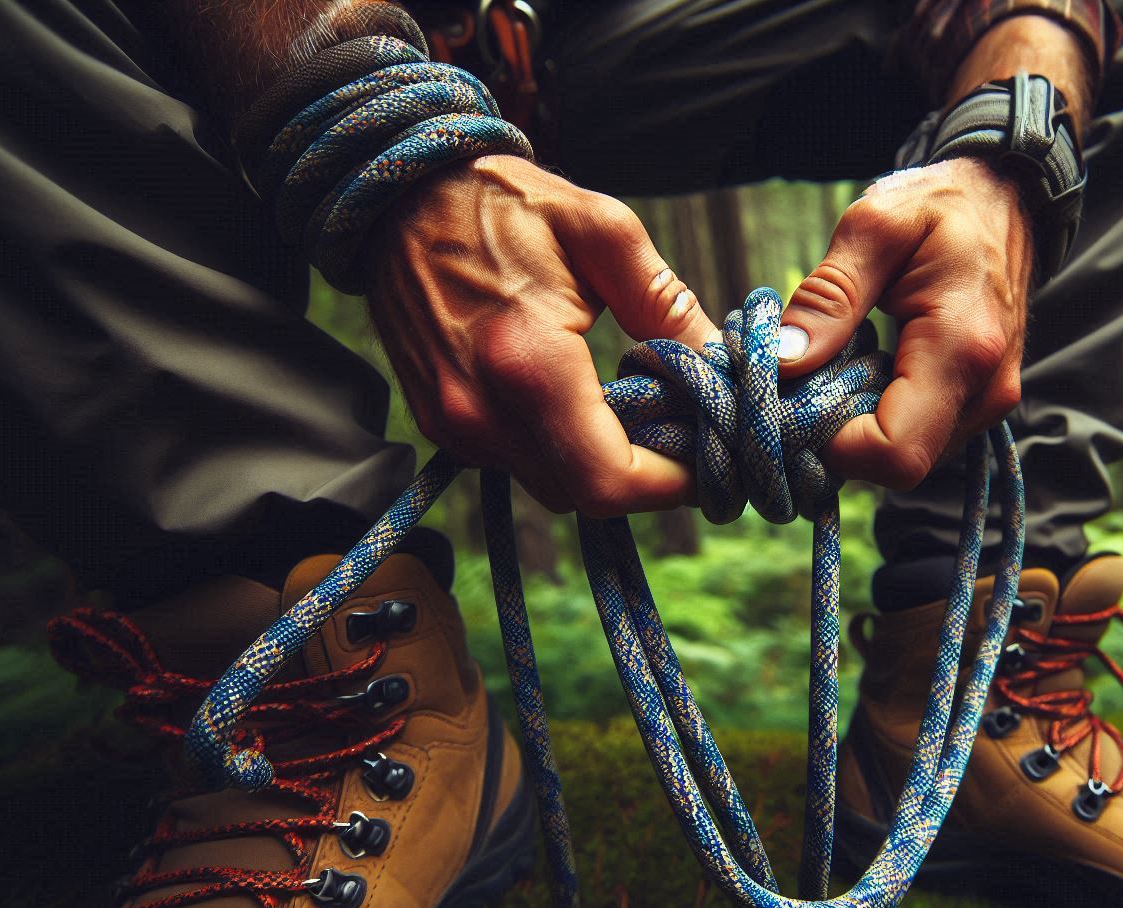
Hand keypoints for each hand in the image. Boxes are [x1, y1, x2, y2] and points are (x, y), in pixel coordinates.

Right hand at [366, 155, 720, 515]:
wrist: (401, 196)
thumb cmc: (504, 203)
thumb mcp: (603, 231)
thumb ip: (667, 303)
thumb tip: (722, 360)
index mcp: (526, 364)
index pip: (607, 481)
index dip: (668, 485)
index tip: (707, 458)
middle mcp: (479, 411)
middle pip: (584, 495)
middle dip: (642, 476)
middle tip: (684, 430)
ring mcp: (451, 423)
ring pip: (551, 486)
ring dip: (600, 464)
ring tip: (639, 411)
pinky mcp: (437, 423)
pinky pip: (515, 463)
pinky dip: (559, 450)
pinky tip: (584, 403)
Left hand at [780, 157, 1031, 488]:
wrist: (1006, 197)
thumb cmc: (941, 203)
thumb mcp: (875, 227)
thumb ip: (829, 296)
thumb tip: (783, 363)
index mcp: (962, 348)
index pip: (896, 453)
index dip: (834, 446)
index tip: (794, 402)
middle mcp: (985, 391)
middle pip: (898, 466)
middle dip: (837, 438)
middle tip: (800, 383)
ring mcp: (987, 403)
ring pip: (907, 457)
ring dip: (857, 428)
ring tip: (832, 368)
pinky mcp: (979, 403)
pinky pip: (920, 435)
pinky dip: (878, 416)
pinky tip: (859, 372)